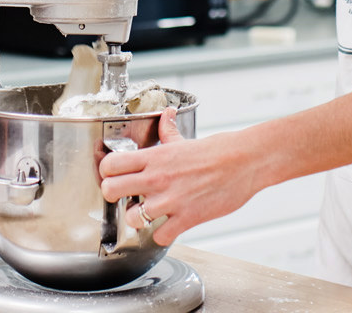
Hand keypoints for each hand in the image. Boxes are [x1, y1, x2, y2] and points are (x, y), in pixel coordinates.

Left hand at [98, 108, 262, 246]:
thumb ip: (168, 131)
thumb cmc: (218, 151)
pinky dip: (163, 234)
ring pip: (132, 218)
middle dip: (113, 196)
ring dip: (138, 219)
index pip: (110, 164)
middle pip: (110, 190)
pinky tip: (169, 225)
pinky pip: (161, 236)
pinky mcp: (187, 218)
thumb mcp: (186, 140)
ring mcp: (171, 199)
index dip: (106, 173)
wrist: (244, 162)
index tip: (113, 176)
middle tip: (124, 196)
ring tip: (149, 214)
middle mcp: (158, 178)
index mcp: (155, 157)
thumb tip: (167, 115)